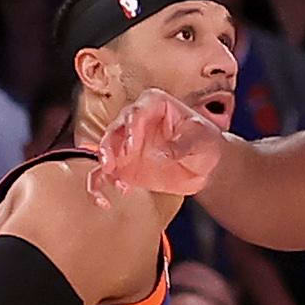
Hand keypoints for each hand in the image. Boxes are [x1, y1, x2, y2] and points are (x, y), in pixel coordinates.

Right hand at [94, 90, 225, 199]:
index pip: (137, 111)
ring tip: (109, 175)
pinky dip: (99, 186)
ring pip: (105, 149)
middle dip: (110, 145)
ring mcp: (126, 144)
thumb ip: (184, 143)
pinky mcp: (123, 166)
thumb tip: (166, 153)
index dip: (131, 127)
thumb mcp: (202, 138)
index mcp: (154, 105)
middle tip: (112, 163)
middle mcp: (135, 122)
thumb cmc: (204, 142)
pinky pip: (103, 175)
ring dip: (103, 163)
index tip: (132, 145)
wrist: (205, 165)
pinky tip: (105, 199)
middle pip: (115, 129)